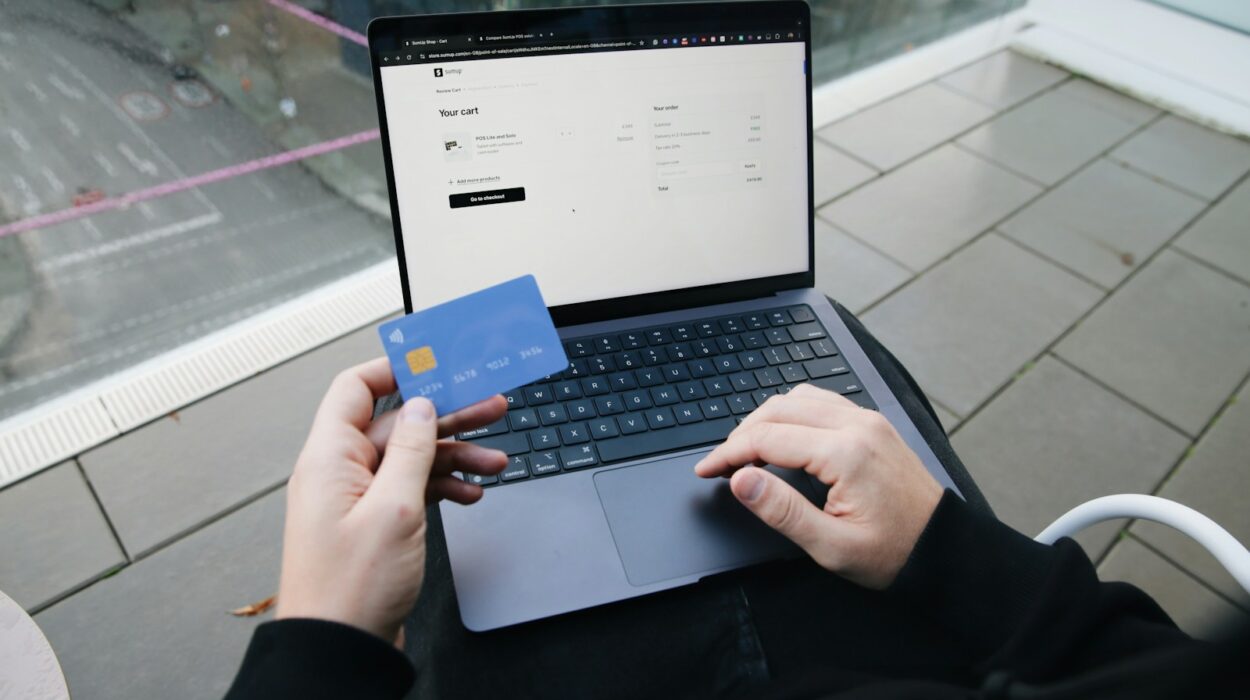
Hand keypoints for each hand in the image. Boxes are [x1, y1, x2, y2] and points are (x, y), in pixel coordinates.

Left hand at [275, 358, 507, 643]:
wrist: (340, 650)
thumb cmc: (349, 590)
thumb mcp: (393, 508)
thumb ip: (411, 450)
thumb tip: (422, 406)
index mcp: (329, 458)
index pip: (357, 389)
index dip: (397, 370)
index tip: (438, 361)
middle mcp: (339, 473)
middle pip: (397, 424)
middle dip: (447, 415)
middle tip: (491, 405)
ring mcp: (357, 500)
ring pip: (411, 458)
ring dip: (454, 455)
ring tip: (496, 459)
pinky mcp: (374, 524)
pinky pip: (411, 489)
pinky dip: (443, 487)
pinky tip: (471, 493)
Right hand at [694, 384, 942, 588]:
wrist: (944, 548)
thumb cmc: (894, 552)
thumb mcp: (832, 546)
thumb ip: (782, 510)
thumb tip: (741, 480)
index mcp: (845, 453)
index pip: (767, 439)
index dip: (727, 454)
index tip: (706, 470)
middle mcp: (857, 425)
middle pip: (777, 410)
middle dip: (741, 434)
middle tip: (721, 464)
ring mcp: (867, 420)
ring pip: (798, 398)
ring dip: (765, 419)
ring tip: (746, 451)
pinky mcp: (873, 423)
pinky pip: (821, 401)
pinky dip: (792, 413)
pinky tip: (783, 436)